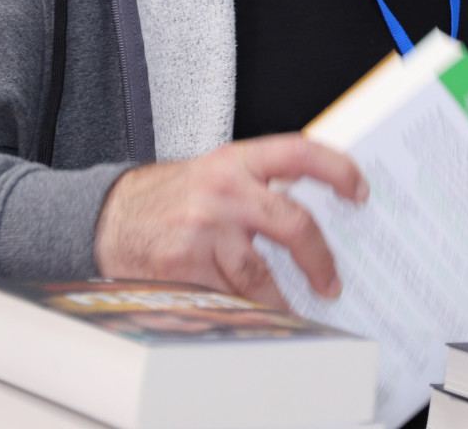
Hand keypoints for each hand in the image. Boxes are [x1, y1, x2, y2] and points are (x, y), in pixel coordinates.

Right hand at [93, 134, 367, 310]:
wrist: (108, 216)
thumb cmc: (174, 197)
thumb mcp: (218, 172)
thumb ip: (262, 183)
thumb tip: (321, 207)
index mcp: (236, 161)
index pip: (299, 152)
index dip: (337, 169)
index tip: (360, 191)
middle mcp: (222, 191)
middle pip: (293, 224)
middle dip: (320, 259)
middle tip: (331, 282)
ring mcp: (202, 229)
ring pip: (259, 275)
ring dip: (279, 300)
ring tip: (292, 310)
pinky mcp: (182, 265)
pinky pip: (225, 297)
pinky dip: (241, 310)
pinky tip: (249, 316)